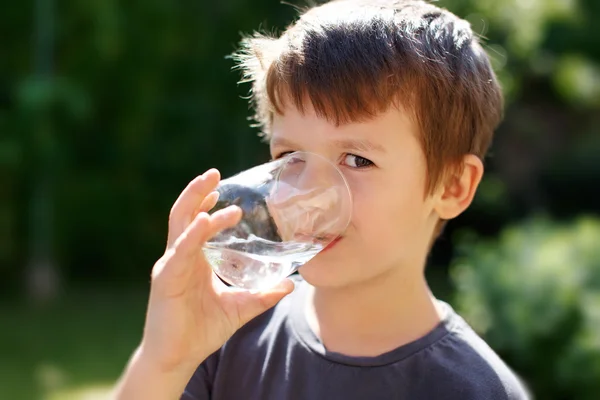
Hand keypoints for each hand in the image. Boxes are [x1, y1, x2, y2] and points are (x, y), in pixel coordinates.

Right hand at [140, 169, 293, 373]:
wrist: (178, 358)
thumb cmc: (201, 330)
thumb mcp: (240, 308)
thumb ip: (263, 295)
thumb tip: (291, 284)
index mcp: (193, 259)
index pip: (196, 222)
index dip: (206, 201)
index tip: (221, 183)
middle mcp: (179, 257)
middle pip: (184, 215)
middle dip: (196, 191)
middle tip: (213, 172)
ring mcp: (171, 267)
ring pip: (181, 227)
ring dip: (195, 205)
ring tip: (211, 188)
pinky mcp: (166, 281)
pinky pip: (179, 253)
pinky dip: (191, 235)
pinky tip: (204, 221)